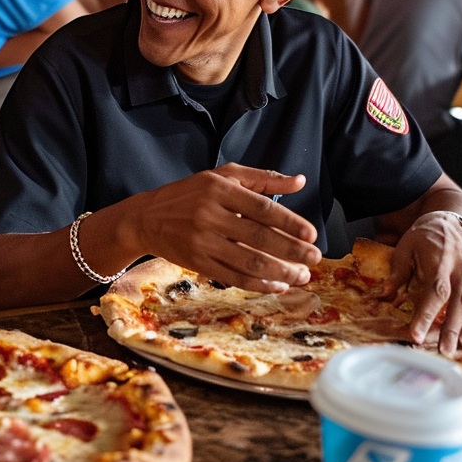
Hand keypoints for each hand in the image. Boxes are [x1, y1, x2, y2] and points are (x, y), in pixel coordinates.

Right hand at [134, 164, 320, 292]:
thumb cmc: (188, 194)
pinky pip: (234, 277)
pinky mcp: (198, 263)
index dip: (290, 223)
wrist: (146, 218)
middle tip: (314, 258)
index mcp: (218, 189)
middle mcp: (209, 215)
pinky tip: (277, 284)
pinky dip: (259, 284)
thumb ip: (261, 178)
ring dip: (281, 272)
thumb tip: (299, 181)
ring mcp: (202, 241)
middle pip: (259, 237)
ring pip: (249, 261)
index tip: (312, 234)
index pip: (262, 208)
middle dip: (292, 251)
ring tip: (302, 276)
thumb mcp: (221, 176)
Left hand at [386, 212, 461, 355]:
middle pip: (456, 302)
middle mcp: (458, 269)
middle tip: (442, 350)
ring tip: (456, 347)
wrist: (448, 225)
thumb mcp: (404, 248)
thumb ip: (398, 272)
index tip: (416, 333)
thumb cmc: (423, 238)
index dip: (426, 314)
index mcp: (438, 261)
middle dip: (449, 327)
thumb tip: (385, 294)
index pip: (433, 292)